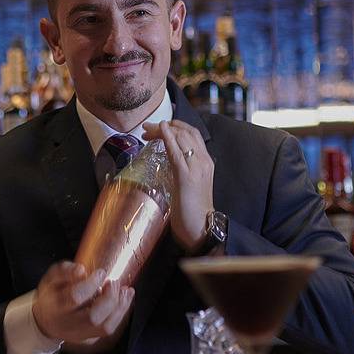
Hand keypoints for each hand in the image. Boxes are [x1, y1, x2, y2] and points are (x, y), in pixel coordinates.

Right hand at [30, 262, 134, 351]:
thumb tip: (82, 270)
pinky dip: (120, 312)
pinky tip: (125, 298)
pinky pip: (109, 328)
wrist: (47, 321)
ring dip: (120, 306)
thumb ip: (65, 271)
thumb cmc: (52, 297)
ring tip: (125, 290)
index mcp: (55, 307)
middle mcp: (68, 325)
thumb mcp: (52, 279)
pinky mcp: (90, 339)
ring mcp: (80, 335)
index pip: (75, 297)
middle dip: (110, 298)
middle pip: (94, 317)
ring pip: (105, 327)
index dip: (91, 284)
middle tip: (114, 282)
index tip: (101, 273)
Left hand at [143, 119, 214, 250]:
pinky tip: (160, 132)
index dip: (175, 127)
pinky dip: (168, 138)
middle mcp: (204, 161)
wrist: (201, 227)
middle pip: (185, 132)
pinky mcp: (187, 176)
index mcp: (206, 161)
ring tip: (146, 130)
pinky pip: (176, 152)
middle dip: (165, 126)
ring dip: (161, 130)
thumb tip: (168, 159)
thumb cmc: (192, 209)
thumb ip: (183, 168)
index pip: (193, 134)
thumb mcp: (189, 183)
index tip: (159, 127)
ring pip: (181, 138)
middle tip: (147, 127)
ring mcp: (197, 167)